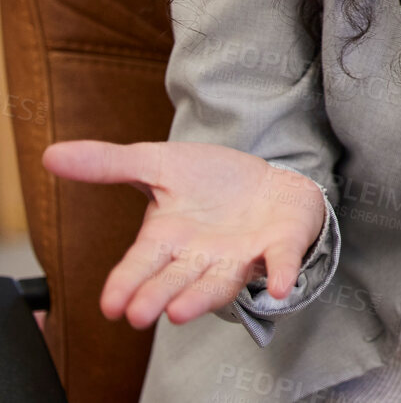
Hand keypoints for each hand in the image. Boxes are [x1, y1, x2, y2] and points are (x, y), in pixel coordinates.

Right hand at [41, 140, 325, 328]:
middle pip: (176, 280)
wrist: (269, 180)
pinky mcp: (280, 245)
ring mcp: (241, 254)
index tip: (110, 305)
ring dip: (204, 296)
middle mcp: (201, 256)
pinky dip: (280, 274)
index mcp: (169, 239)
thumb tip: (50, 154)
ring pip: (220, 281)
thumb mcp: (160, 164)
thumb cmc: (212, 181)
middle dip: (158, 296)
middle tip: (139, 314)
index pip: (141, 265)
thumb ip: (110, 164)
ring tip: (180, 312)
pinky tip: (280, 287)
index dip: (126, 284)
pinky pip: (281, 262)